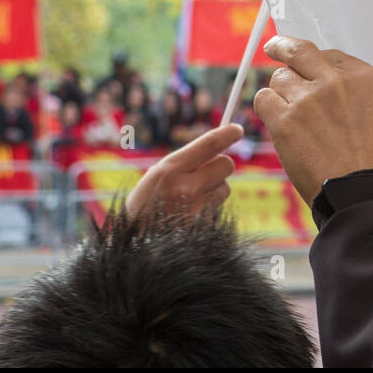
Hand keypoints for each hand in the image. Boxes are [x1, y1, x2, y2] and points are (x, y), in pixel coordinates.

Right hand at [125, 123, 242, 217]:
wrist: (136, 242)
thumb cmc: (146, 204)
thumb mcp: (157, 175)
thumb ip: (185, 163)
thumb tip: (216, 150)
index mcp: (170, 169)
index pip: (209, 144)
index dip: (227, 134)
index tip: (237, 129)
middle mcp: (186, 186)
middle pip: (226, 164)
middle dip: (220, 164)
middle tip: (207, 170)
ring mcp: (197, 208)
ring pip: (225, 187)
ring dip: (215, 188)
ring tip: (193, 197)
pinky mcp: (204, 225)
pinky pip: (218, 207)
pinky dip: (210, 207)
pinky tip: (191, 213)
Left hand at [254, 36, 372, 204]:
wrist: (366, 194)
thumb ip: (357, 93)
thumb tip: (330, 85)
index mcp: (367, 78)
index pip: (331, 56)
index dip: (317, 63)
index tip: (308, 65)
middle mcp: (337, 81)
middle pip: (300, 51)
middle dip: (284, 47)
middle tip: (275, 47)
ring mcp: (309, 98)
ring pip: (279, 77)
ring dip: (281, 92)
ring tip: (290, 115)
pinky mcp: (286, 120)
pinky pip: (263, 99)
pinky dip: (267, 108)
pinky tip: (276, 120)